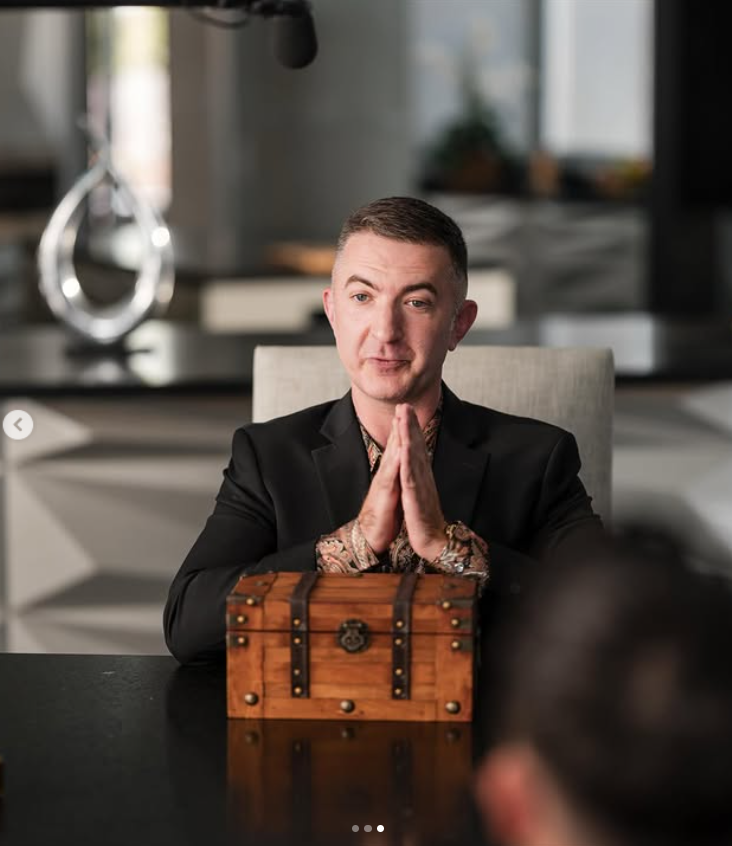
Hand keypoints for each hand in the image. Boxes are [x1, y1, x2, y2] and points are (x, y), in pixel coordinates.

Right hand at [357, 415, 402, 554]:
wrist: (371, 536)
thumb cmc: (384, 516)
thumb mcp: (394, 493)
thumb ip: (398, 478)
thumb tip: (404, 469)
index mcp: (391, 474)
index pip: (398, 447)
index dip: (404, 429)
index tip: (409, 411)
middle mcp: (386, 474)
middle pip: (394, 445)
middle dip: (399, 425)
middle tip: (404, 405)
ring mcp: (384, 482)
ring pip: (392, 455)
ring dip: (396, 437)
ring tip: (401, 420)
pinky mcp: (384, 494)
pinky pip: (391, 475)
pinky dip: (396, 461)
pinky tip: (401, 450)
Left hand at [397, 404, 446, 560]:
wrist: (434, 540)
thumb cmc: (425, 518)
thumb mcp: (419, 493)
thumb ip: (418, 477)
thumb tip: (416, 464)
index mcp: (421, 475)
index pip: (415, 447)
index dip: (410, 428)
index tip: (405, 410)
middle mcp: (422, 476)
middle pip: (416, 446)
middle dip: (409, 424)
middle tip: (405, 404)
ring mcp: (419, 485)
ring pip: (413, 456)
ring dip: (408, 436)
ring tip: (404, 418)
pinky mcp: (415, 497)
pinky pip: (410, 477)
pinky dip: (407, 462)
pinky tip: (404, 449)